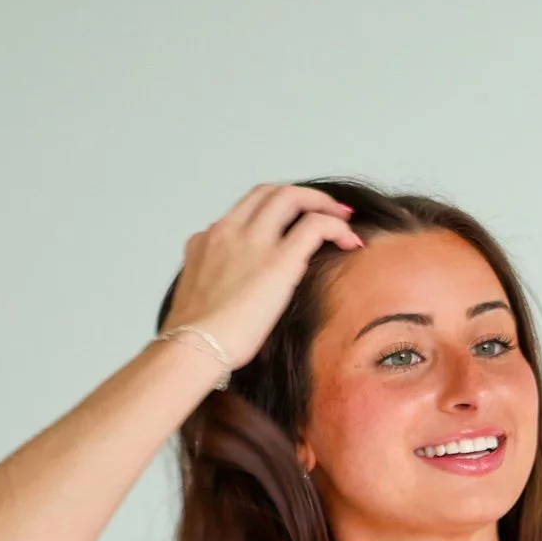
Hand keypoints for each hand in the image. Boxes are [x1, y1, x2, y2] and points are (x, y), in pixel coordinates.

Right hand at [163, 184, 365, 370]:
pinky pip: (315, 226)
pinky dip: (336, 227)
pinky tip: (350, 241)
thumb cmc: (195, 338)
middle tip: (327, 211)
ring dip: (321, 203)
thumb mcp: (198, 298)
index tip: (294, 221)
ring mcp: (252, 242)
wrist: (191, 348)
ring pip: (291, 197)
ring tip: (342, 219)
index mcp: (207, 240)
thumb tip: (233, 293)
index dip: (275, 208)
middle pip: (269, 192)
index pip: (245, 208)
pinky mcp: (278, 261)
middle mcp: (228, 231)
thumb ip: (215, 282)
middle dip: (302, 196)